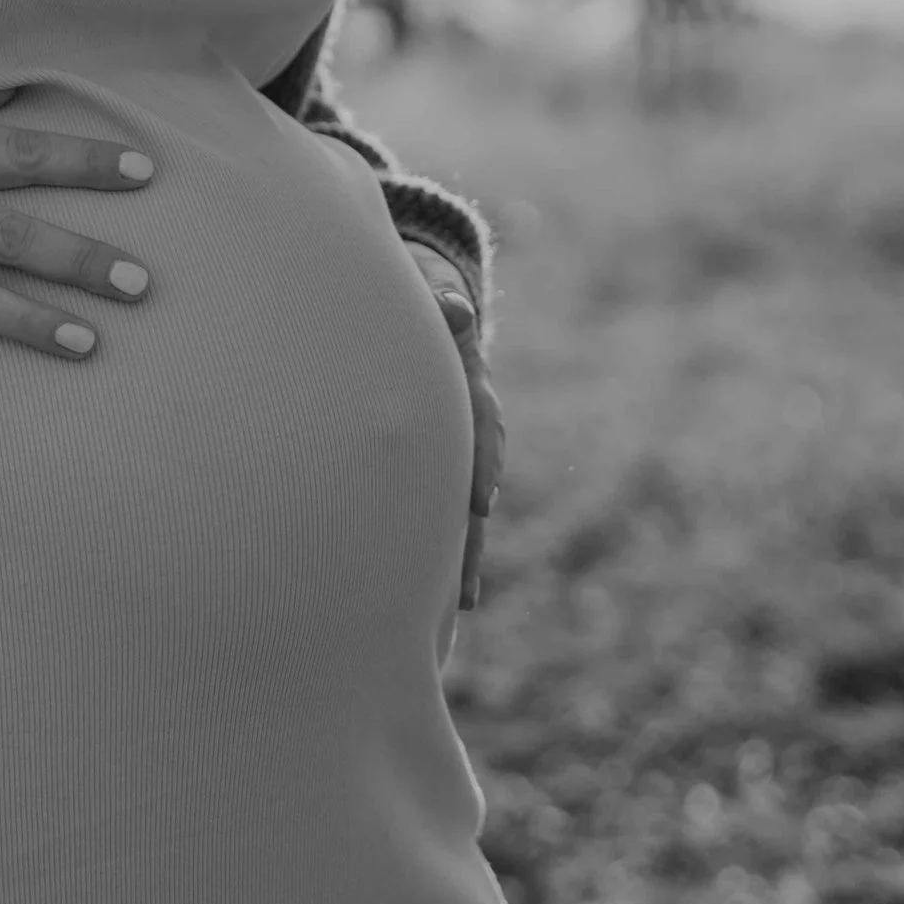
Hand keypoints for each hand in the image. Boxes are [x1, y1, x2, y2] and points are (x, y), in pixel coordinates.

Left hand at [404, 240, 503, 611]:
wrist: (429, 308)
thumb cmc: (421, 305)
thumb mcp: (432, 299)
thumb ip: (441, 307)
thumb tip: (452, 306)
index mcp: (471, 389)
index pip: (482, 430)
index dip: (481, 464)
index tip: (479, 501)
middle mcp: (470, 428)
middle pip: (475, 486)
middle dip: (468, 535)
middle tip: (464, 587)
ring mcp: (453, 449)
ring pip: (458, 507)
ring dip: (459, 553)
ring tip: (459, 604)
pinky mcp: (433, 463)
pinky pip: (437, 505)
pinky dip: (437, 543)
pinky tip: (435, 588)